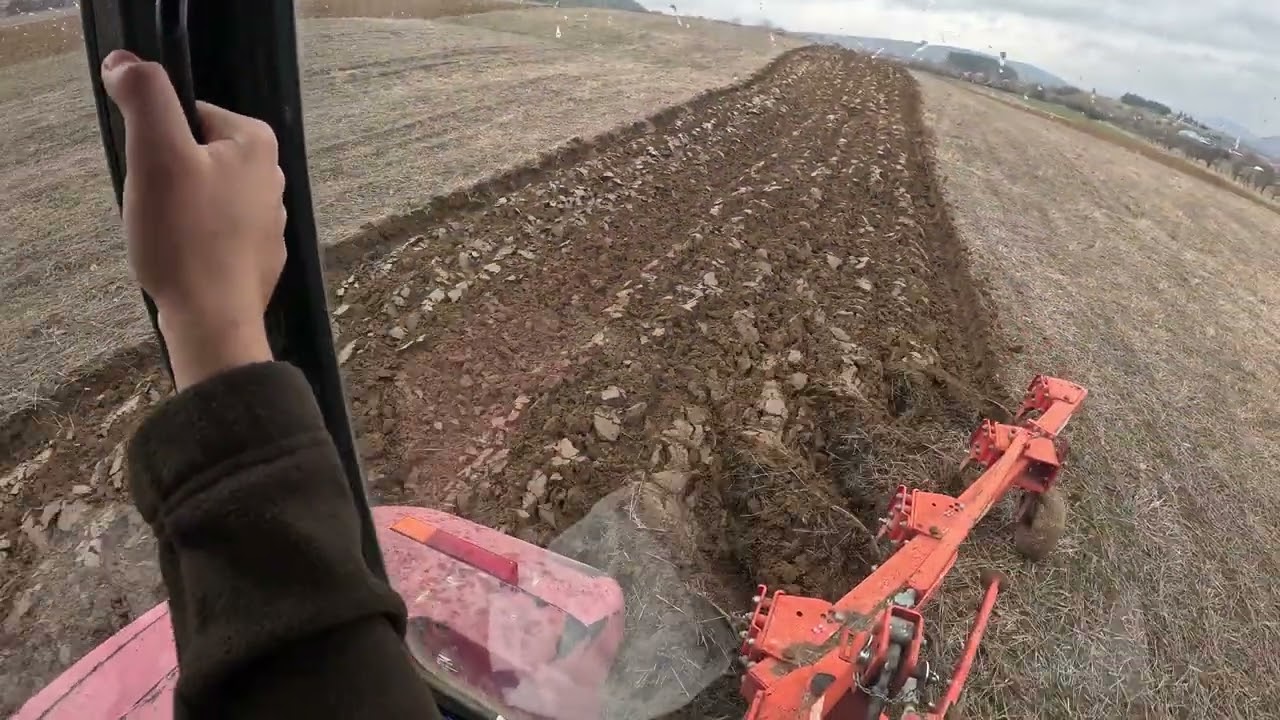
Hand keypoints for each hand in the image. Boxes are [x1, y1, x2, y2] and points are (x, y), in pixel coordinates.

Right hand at [101, 49, 285, 389]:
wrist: (213, 319)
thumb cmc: (186, 236)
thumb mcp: (157, 153)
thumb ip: (146, 98)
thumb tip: (128, 65)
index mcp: (258, 143)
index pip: (189, 116)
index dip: (158, 143)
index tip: (153, 175)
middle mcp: (275, 177)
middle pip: (196, 156)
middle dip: (169, 178)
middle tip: (160, 209)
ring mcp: (271, 219)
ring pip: (204, 196)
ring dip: (179, 212)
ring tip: (172, 238)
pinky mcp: (260, 255)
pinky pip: (215, 232)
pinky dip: (195, 242)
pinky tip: (186, 259)